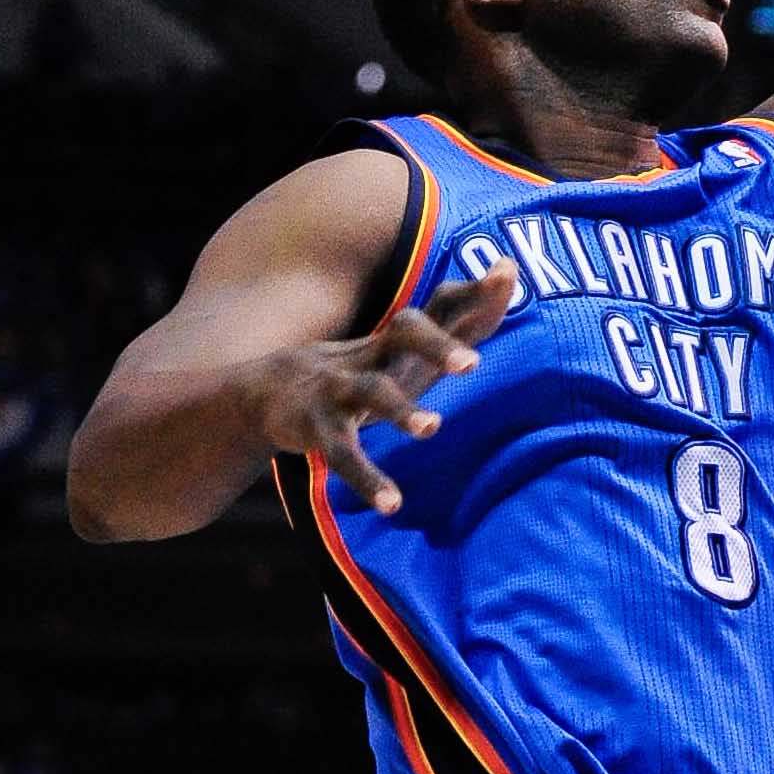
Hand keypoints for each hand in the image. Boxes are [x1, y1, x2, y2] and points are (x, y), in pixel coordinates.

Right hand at [250, 263, 516, 512]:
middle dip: (437, 345)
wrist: (264, 390)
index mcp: (398, 338)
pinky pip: (344, 454)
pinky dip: (368, 479)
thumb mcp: (406, 348)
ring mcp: (341, 387)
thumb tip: (510, 268)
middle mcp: (372, 353)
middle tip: (472, 363)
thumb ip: (459, 317)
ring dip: (401, 409)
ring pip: (373, 391)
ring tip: (431, 428)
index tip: (506, 275)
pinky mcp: (318, 427)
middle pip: (405, 332)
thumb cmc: (359, 368)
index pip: (438, 304)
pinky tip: (392, 504)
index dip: (471, 291)